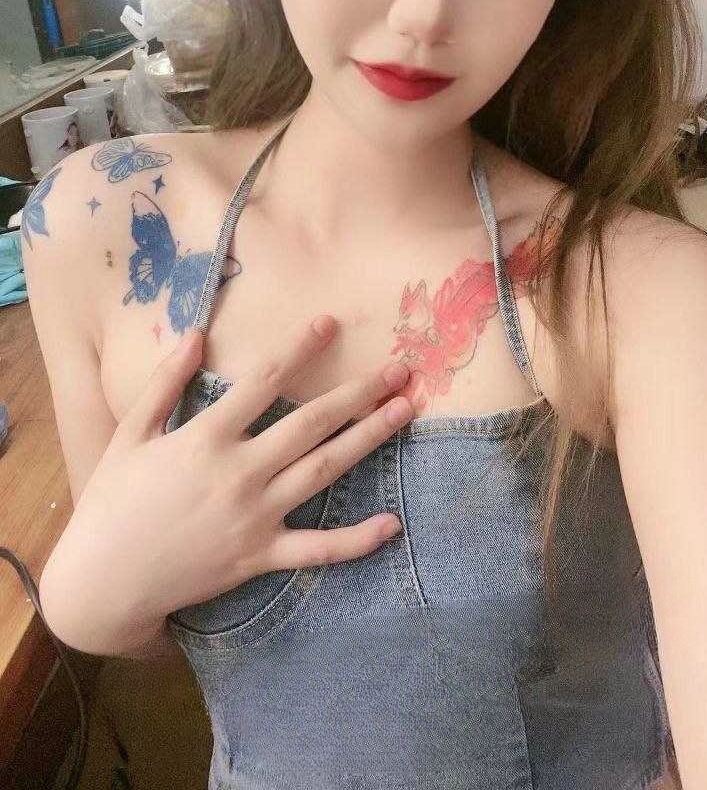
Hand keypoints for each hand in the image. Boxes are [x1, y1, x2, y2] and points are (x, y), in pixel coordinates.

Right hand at [44, 317, 413, 637]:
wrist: (103, 581)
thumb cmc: (111, 501)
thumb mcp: (130, 433)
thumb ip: (164, 382)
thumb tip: (195, 334)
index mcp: (206, 437)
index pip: (265, 380)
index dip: (301, 348)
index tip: (331, 324)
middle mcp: (238, 472)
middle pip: (312, 423)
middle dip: (359, 392)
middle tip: (400, 368)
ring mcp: (254, 516)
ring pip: (324, 471)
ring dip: (369, 439)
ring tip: (405, 411)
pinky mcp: (260, 556)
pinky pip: (317, 549)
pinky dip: (357, 540)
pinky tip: (392, 523)